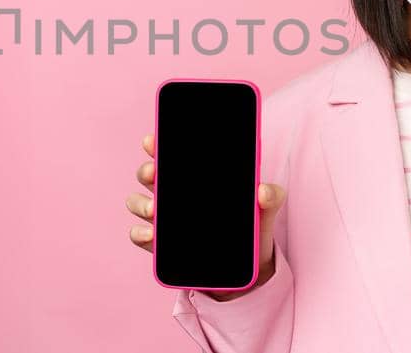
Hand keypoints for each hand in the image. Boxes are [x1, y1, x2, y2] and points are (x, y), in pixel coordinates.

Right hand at [126, 133, 285, 300]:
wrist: (249, 271)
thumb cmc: (252, 231)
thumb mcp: (265, 212)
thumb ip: (271, 198)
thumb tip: (263, 191)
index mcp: (194, 180)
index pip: (170, 156)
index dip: (157, 145)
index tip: (153, 140)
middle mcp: (173, 196)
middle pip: (148, 176)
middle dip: (146, 171)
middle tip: (154, 172)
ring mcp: (164, 221)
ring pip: (138, 203)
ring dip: (141, 203)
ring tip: (155, 209)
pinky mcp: (162, 246)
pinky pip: (141, 236)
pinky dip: (140, 233)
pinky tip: (151, 234)